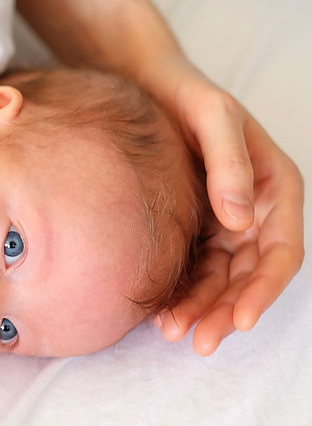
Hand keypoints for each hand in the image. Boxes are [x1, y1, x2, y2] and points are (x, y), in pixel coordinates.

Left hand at [144, 55, 304, 354]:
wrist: (144, 83)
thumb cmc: (185, 93)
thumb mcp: (212, 115)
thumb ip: (228, 162)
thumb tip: (238, 220)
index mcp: (274, 187)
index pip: (281, 251)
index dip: (264, 289)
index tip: (242, 318)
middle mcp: (254, 210)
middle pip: (250, 276)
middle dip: (228, 312)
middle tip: (198, 341)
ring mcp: (224, 222)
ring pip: (221, 279)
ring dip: (203, 310)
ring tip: (172, 333)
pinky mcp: (193, 227)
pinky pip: (193, 268)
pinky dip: (181, 292)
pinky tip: (158, 313)